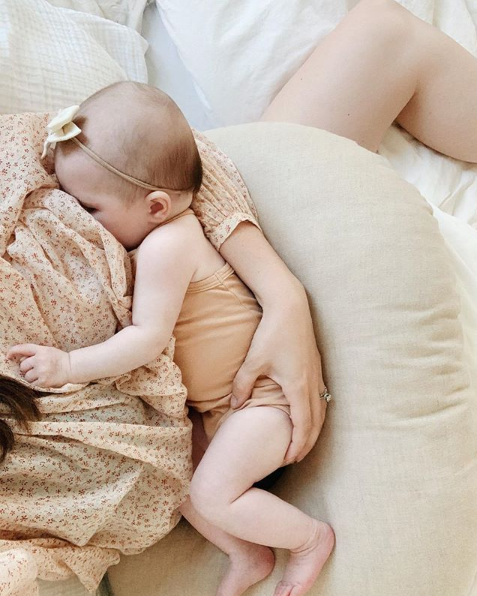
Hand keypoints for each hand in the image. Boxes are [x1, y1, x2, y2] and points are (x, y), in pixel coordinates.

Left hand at [6, 344, 71, 387]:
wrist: (71, 368)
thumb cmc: (58, 359)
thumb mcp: (47, 350)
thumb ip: (34, 352)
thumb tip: (19, 358)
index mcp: (41, 350)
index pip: (23, 348)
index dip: (13, 351)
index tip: (8, 356)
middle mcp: (40, 359)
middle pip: (23, 365)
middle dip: (27, 368)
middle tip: (37, 368)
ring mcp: (42, 371)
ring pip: (26, 376)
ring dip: (31, 377)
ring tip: (41, 374)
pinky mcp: (43, 381)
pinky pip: (32, 383)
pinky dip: (36, 383)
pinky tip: (44, 379)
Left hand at [231, 288, 327, 464]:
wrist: (290, 307)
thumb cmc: (272, 333)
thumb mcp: (253, 361)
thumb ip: (243, 385)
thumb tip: (235, 406)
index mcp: (298, 387)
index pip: (302, 426)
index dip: (296, 445)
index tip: (288, 459)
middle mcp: (312, 384)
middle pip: (316, 423)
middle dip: (307, 443)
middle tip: (294, 458)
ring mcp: (317, 375)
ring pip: (321, 411)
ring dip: (313, 429)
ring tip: (302, 442)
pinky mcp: (316, 367)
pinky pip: (321, 398)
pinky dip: (316, 413)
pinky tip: (307, 414)